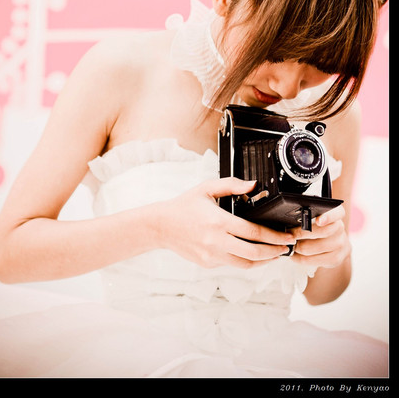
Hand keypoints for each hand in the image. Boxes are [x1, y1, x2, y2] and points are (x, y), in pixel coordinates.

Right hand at [158, 177, 294, 268]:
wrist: (161, 226)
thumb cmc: (185, 206)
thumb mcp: (207, 188)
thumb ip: (232, 185)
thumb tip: (253, 185)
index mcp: (218, 222)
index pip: (253, 233)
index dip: (274, 236)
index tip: (287, 236)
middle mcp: (216, 241)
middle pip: (254, 253)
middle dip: (275, 251)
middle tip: (287, 247)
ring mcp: (212, 255)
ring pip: (245, 265)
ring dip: (263, 261)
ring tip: (275, 254)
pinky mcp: (208, 264)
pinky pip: (232, 264)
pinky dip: (246, 261)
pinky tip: (253, 254)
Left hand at [290, 204, 350, 268]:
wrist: (336, 243)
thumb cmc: (320, 225)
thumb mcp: (318, 215)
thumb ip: (307, 213)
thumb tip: (288, 219)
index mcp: (336, 213)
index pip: (335, 213)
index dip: (327, 217)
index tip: (318, 221)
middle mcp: (339, 228)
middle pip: (319, 232)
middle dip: (298, 233)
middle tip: (288, 233)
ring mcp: (339, 244)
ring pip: (310, 248)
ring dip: (296, 246)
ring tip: (290, 244)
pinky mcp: (334, 259)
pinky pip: (310, 260)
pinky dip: (298, 258)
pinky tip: (294, 254)